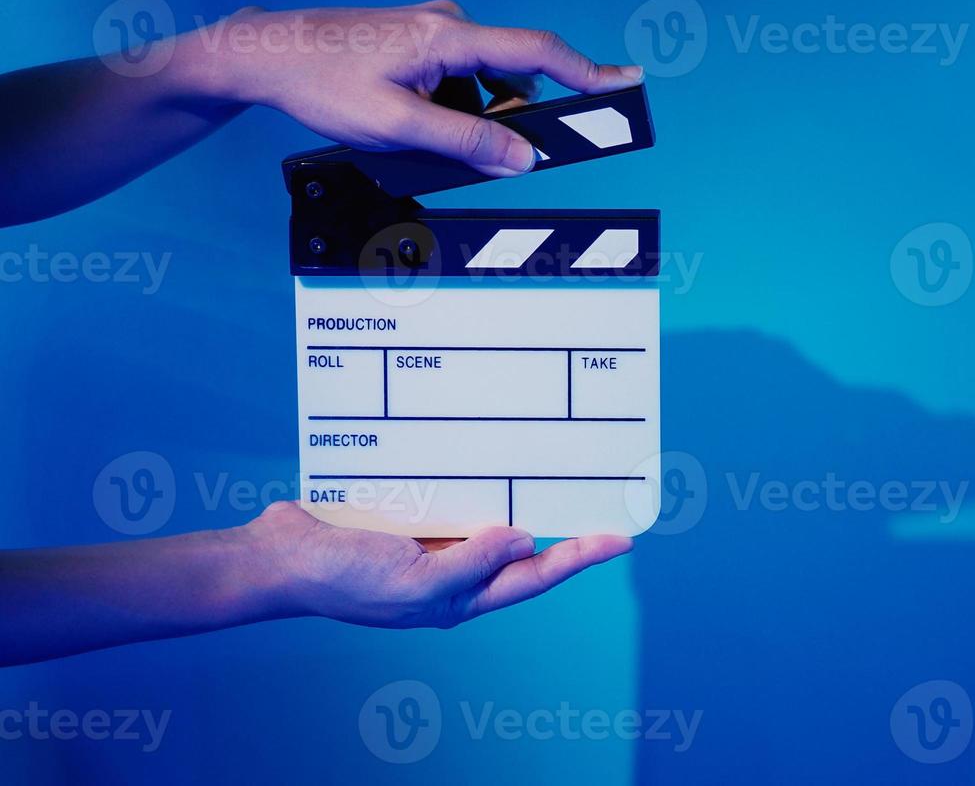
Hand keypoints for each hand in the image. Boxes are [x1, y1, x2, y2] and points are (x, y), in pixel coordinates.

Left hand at [195, 0, 643, 177]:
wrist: (264, 53)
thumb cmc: (321, 82)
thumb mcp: (395, 126)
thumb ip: (465, 143)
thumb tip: (523, 158)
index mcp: (449, 38)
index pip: (537, 52)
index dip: (588, 71)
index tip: (628, 83)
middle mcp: (449, 26)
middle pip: (512, 75)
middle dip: (513, 119)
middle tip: (502, 154)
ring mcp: (433, 33)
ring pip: (484, 83)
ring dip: (475, 117)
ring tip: (417, 137)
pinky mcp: (419, 43)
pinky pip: (460, 80)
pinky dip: (455, 108)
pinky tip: (413, 124)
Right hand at [243, 501, 631, 628]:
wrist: (277, 557)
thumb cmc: (341, 579)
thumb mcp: (413, 582)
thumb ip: (471, 564)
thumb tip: (524, 540)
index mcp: (458, 597)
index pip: (534, 576)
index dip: (580, 557)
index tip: (621, 539)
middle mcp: (453, 570)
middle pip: (522, 547)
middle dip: (562, 525)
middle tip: (603, 496)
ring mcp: (431, 542)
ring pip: (491, 515)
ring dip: (521, 494)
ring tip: (563, 470)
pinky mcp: (409, 514)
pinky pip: (454, 493)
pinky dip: (476, 477)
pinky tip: (496, 454)